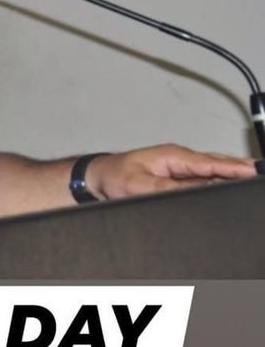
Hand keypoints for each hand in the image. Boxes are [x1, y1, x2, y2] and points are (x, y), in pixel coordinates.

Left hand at [86, 145, 257, 201]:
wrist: (99, 177)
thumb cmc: (115, 176)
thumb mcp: (138, 185)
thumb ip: (166, 188)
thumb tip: (193, 190)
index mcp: (172, 156)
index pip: (209, 163)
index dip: (232, 167)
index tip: (252, 170)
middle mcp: (179, 160)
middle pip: (216, 163)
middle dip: (239, 167)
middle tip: (259, 172)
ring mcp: (179, 168)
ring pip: (212, 170)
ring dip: (231, 172)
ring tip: (252, 175)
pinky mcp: (177, 178)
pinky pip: (203, 178)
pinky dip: (219, 179)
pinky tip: (230, 184)